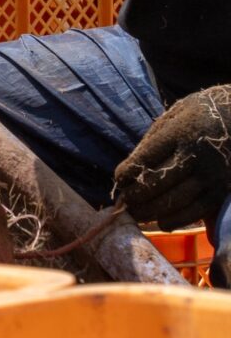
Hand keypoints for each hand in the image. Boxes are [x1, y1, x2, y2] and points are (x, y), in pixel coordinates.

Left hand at [115, 85, 230, 229]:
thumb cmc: (200, 117)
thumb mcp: (174, 117)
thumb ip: (153, 142)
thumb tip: (130, 172)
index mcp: (180, 133)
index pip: (146, 159)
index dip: (127, 174)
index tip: (118, 179)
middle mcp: (198, 156)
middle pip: (158, 184)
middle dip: (135, 196)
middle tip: (123, 202)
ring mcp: (213, 176)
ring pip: (175, 201)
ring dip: (151, 211)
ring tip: (136, 214)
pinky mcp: (223, 191)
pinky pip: (197, 211)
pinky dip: (176, 219)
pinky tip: (162, 221)